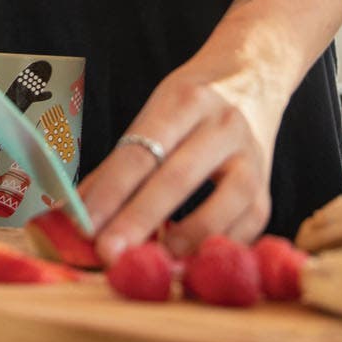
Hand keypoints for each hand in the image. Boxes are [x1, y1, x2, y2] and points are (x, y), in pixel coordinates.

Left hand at [80, 48, 282, 263]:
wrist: (252, 80)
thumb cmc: (189, 107)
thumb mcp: (151, 117)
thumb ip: (116, 168)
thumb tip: (74, 215)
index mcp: (185, 101)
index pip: (140, 153)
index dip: (110, 194)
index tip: (84, 229)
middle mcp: (223, 125)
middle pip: (178, 178)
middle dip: (139, 220)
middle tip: (109, 255)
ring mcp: (252, 156)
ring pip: (226, 203)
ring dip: (187, 238)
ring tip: (154, 260)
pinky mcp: (267, 187)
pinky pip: (248, 225)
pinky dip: (216, 247)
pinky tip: (188, 259)